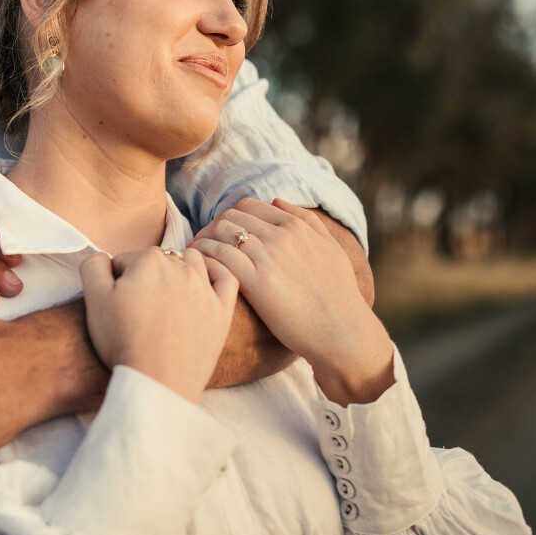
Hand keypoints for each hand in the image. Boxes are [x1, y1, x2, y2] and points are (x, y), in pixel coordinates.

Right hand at [80, 248, 237, 403]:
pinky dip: (217, 273)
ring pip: (193, 261)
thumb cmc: (123, 342)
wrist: (158, 382)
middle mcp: (180, 268)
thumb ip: (94, 265)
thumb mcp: (94, 299)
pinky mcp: (222, 311)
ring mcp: (205, 289)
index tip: (116, 304)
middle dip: (146, 276)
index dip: (116, 281)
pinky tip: (205, 282)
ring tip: (168, 293)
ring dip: (180, 268)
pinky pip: (227, 279)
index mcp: (149, 261)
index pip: (125, 260)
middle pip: (158, 260)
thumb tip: (105, 258)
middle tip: (138, 307)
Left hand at [192, 199, 392, 404]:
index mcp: (297, 227)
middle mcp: (281, 236)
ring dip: (202, 240)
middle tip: (201, 243)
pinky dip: (203, 256)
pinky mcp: (256, 281)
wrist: (342, 332)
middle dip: (211, 226)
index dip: (229, 216)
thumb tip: (277, 202)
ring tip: (193, 255)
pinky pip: (218, 256)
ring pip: (220, 232)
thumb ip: (308, 221)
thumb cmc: (338, 296)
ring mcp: (268, 257)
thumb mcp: (331, 249)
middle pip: (230, 217)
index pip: (248, 206)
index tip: (219, 231)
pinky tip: (198, 267)